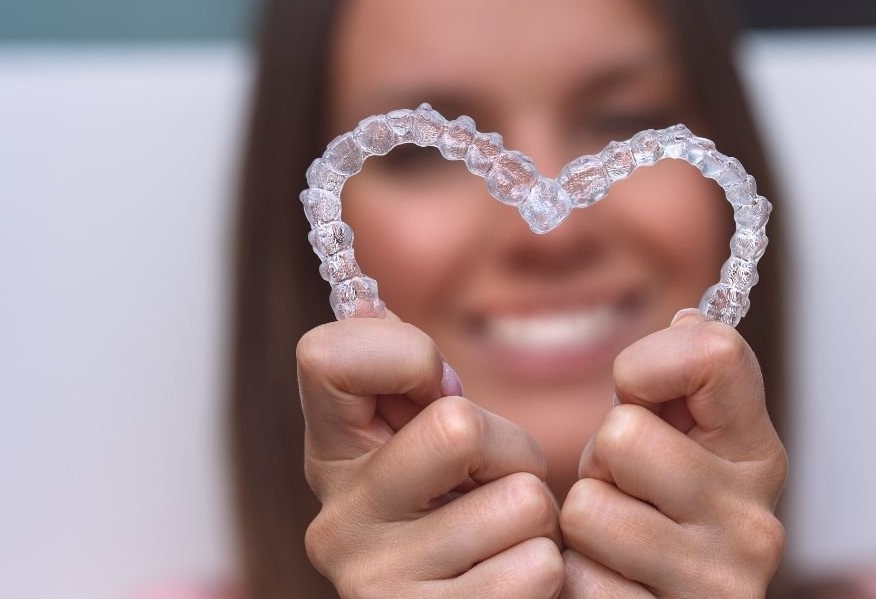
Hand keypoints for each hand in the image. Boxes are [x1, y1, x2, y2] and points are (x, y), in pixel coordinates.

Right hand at [297, 316, 564, 597]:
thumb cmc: (460, 515)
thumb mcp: (425, 439)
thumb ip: (404, 375)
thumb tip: (365, 304)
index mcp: (328, 457)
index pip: (326, 355)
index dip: (407, 356)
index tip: (436, 393)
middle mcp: (335, 525)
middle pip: (458, 426)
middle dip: (511, 450)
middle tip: (495, 482)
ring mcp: (377, 585)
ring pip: (520, 502)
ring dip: (539, 519)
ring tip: (505, 540)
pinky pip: (537, 567)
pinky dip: (548, 572)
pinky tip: (511, 582)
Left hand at [559, 311, 787, 597]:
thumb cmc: (660, 528)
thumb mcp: (678, 447)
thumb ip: (682, 384)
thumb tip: (689, 319)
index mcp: (758, 455)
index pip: (714, 353)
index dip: (648, 365)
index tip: (640, 397)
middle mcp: (756, 521)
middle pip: (622, 433)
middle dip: (600, 463)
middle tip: (623, 495)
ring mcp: (718, 582)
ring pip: (587, 508)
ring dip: (580, 528)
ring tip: (612, 544)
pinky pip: (574, 578)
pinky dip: (573, 582)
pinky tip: (609, 586)